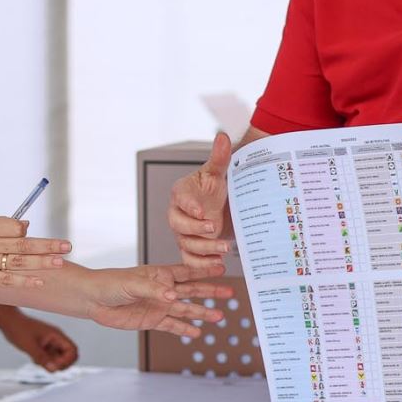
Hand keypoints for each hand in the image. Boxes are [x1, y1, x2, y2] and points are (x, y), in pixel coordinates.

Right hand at [0, 216, 70, 289]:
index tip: (36, 232)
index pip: (11, 226)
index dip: (25, 230)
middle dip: (46, 245)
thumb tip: (25, 226)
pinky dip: (23, 280)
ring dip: (41, 262)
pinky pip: (6, 280)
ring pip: (17, 262)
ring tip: (60, 262)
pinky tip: (40, 280)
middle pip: (21, 244)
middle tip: (67, 245)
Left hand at [0, 312, 79, 370]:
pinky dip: (43, 362)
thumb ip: (42, 359)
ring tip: (37, 359)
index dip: (67, 361)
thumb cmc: (18, 328)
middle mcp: (55, 339)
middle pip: (68, 356)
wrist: (8, 321)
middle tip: (47, 365)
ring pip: (58, 359)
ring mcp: (50, 343)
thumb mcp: (29, 346)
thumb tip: (53, 369)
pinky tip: (33, 357)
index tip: (54, 365)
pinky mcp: (43, 347)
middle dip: (60, 364)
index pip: (73, 351)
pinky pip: (49, 358)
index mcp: (56, 335)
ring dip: (50, 363)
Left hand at [84, 263, 231, 336]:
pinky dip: (184, 329)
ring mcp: (158, 306)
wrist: (94, 299)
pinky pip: (172, 325)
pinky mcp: (151, 320)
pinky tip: (197, 333)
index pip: (187, 272)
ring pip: (186, 309)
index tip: (222, 266)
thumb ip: (154, 290)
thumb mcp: (133, 284)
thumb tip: (173, 296)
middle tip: (230, 292)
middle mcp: (162, 290)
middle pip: (192, 291)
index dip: (204, 270)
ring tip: (220, 316)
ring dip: (202, 313)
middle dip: (211, 292)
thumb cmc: (111, 284)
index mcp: (160, 275)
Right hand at [169, 132, 233, 267]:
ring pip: (186, 245)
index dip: (190, 207)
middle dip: (196, 230)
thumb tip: (223, 137)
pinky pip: (190, 259)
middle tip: (214, 228)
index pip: (180, 200)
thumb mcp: (218, 173)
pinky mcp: (191, 248)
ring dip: (205, 250)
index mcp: (181, 193)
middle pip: (179, 226)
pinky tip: (219, 265)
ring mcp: (183, 233)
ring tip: (224, 250)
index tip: (203, 212)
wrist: (220, 204)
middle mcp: (177, 214)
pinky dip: (203, 264)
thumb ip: (219, 156)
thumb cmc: (213, 187)